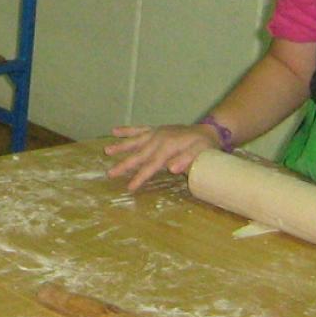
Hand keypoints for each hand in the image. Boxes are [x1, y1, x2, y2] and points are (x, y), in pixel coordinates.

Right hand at [105, 123, 222, 190]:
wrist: (208, 130)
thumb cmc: (205, 145)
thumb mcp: (201, 153)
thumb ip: (186, 159)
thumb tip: (171, 169)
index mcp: (168, 146)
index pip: (151, 164)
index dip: (140, 176)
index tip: (130, 187)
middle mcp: (159, 138)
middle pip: (139, 154)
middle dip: (124, 164)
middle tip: (110, 173)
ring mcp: (156, 133)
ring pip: (135, 141)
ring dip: (121, 146)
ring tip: (107, 151)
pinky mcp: (155, 130)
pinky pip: (139, 129)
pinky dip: (127, 130)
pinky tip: (114, 131)